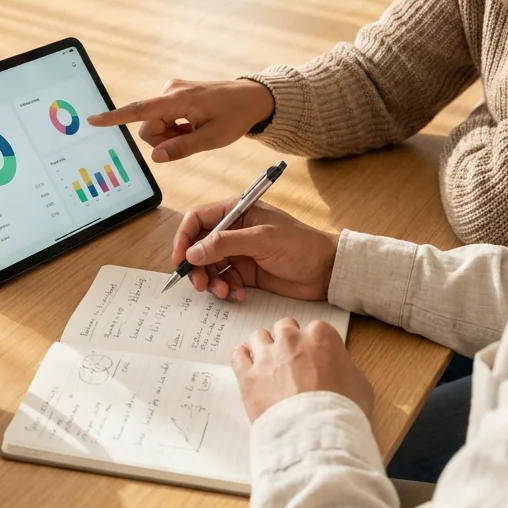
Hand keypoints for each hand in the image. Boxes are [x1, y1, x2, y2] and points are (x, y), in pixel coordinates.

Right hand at [86, 79, 274, 162]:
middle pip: (148, 127)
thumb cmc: (235, 116)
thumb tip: (156, 157)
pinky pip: (164, 118)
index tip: (93, 120)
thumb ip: (182, 148)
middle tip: (192, 139)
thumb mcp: (213, 138)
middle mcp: (169, 91)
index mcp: (177, 100)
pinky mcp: (175, 94)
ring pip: (156, 124)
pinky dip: (177, 127)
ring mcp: (171, 91)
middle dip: (164, 140)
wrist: (252, 97)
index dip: (115, 117)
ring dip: (172, 134)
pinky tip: (195, 124)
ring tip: (196, 130)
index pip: (139, 111)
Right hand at [173, 200, 336, 302]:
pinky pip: (224, 281)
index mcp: (236, 211)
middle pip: (199, 247)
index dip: (184, 239)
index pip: (197, 220)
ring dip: (211, 282)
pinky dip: (226, 290)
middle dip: (196, 267)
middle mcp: (234, 231)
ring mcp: (239, 253)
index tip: (181, 260)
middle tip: (201, 285)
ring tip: (224, 292)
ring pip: (209, 267)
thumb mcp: (262, 240)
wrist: (327, 271)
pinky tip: (239, 295)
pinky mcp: (245, 273)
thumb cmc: (301, 246)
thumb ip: (225, 244)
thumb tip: (192, 252)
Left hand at [232, 318, 374, 422]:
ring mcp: (266, 356)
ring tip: (269, 364)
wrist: (315, 433)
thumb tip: (338, 370)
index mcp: (321, 336)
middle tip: (293, 361)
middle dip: (288, 341)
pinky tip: (247, 366)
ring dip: (264, 347)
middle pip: (285, 327)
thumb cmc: (342, 410)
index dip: (315, 345)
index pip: (315, 329)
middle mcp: (291, 339)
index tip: (315, 357)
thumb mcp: (360, 384)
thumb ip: (345, 368)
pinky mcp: (248, 376)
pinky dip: (242, 358)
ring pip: (259, 337)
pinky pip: (238, 356)